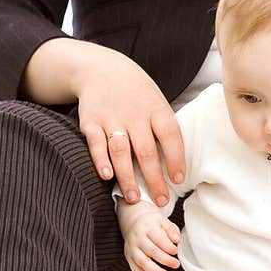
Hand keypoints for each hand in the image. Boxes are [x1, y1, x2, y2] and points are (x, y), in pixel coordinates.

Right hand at [75, 46, 186, 206]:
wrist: (101, 69)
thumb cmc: (136, 93)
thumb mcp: (156, 101)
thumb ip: (163, 127)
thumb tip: (177, 163)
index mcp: (156, 108)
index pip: (170, 135)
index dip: (176, 158)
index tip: (179, 180)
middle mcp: (134, 113)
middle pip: (146, 150)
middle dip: (154, 179)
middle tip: (160, 202)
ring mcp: (111, 118)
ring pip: (121, 151)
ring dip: (127, 177)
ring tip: (134, 198)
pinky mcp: (91, 122)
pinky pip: (96, 144)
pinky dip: (101, 161)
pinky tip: (107, 176)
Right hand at [118, 202, 181, 270]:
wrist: (133, 221)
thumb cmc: (151, 223)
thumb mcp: (163, 221)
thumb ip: (171, 230)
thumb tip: (177, 240)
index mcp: (147, 227)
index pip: (158, 238)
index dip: (168, 246)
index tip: (176, 250)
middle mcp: (138, 238)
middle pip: (151, 251)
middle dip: (165, 260)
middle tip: (176, 264)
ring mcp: (132, 248)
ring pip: (142, 262)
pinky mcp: (129, 257)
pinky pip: (135, 269)